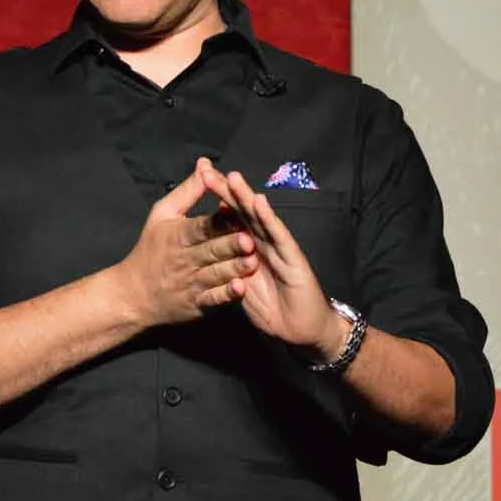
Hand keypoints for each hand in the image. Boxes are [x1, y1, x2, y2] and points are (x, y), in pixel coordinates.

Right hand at [118, 158, 258, 328]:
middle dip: (229, 245)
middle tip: (250, 239)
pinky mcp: (196, 304)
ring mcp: (190, 283)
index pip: (201, 225)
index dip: (219, 220)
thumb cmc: (150, 248)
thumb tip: (206, 164)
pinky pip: (212, 300)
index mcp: (178, 235)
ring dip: (234, 268)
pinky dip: (226, 295)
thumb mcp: (162, 214)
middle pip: (210, 250)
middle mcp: (184, 259)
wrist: (133, 295)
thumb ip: (188, 191)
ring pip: (215, 274)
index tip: (238, 213)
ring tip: (252, 261)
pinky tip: (240, 289)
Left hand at [198, 164, 346, 357]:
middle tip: (206, 169)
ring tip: (232, 177)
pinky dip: (268, 219)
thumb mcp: (241, 286)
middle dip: (226, 189)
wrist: (301, 331)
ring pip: (259, 218)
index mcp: (249, 247)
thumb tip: (207, 246)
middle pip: (242, 210)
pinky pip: (278, 236)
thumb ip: (227, 265)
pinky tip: (259, 203)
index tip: (199, 175)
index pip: (230, 216)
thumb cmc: (273, 308)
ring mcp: (279, 247)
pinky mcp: (293, 258)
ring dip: (246, 197)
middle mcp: (263, 241)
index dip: (216, 196)